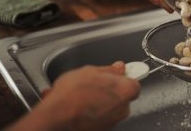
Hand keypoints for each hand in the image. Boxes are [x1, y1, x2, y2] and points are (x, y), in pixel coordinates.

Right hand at [7, 61, 139, 130]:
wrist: (56, 117)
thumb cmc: (73, 94)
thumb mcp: (91, 71)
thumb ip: (109, 69)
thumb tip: (118, 67)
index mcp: (125, 91)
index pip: (134, 84)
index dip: (123, 78)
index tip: (115, 74)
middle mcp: (122, 109)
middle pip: (120, 96)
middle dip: (109, 91)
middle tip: (94, 84)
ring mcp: (111, 122)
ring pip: (109, 108)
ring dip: (98, 101)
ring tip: (79, 95)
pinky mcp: (100, 130)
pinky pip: (98, 117)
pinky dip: (90, 112)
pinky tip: (75, 105)